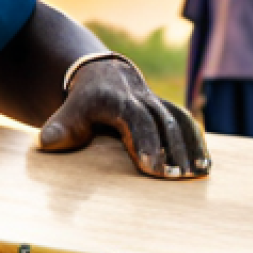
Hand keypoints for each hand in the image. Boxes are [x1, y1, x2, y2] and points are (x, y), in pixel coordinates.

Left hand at [38, 59, 210, 178]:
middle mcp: (139, 97)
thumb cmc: (81, 103)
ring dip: (190, 146)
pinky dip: (198, 141)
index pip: (134, 118)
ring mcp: (156, 102)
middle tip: (176, 177)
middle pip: (161, 121)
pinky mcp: (167, 108)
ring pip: (178, 120)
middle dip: (171, 149)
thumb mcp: (67, 113)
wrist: (102, 75)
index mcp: (114, 98)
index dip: (144, 141)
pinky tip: (205, 165)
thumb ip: (58, 128)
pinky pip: (186, 121)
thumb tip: (46, 143)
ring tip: (197, 173)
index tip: (151, 168)